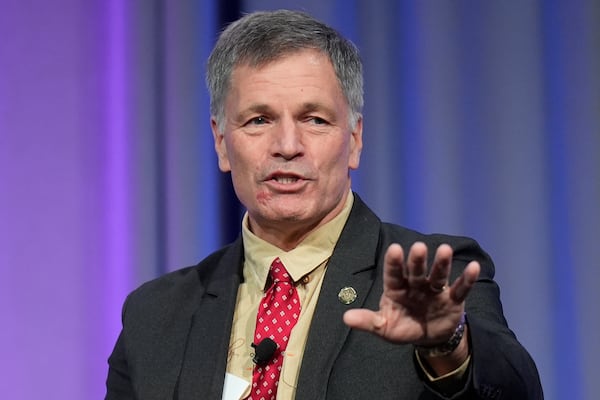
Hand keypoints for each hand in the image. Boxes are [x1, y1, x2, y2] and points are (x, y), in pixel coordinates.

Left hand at [343, 242, 479, 346]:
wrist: (429, 338)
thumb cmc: (403, 327)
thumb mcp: (384, 327)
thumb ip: (368, 321)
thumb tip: (346, 318)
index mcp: (397, 288)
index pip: (394, 274)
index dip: (394, 262)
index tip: (394, 249)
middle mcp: (416, 284)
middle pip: (416, 270)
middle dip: (417, 260)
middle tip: (418, 247)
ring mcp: (435, 290)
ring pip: (438, 274)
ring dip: (441, 263)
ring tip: (445, 249)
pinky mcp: (452, 299)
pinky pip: (460, 288)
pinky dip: (467, 278)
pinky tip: (474, 266)